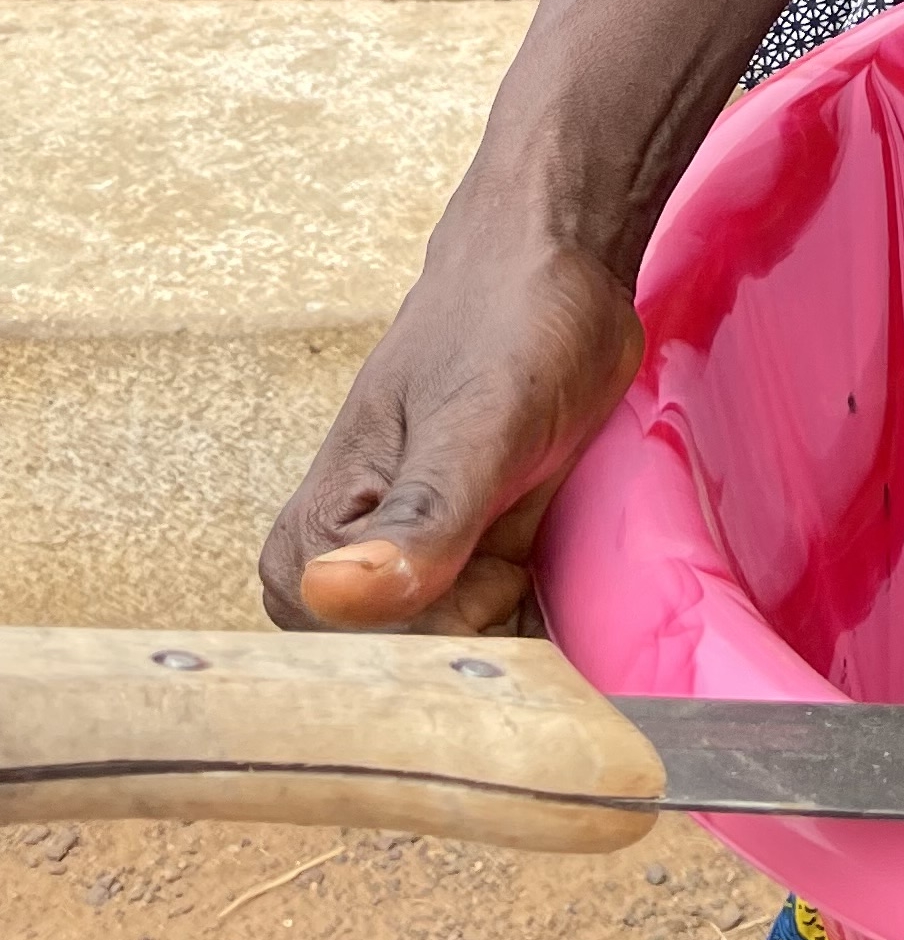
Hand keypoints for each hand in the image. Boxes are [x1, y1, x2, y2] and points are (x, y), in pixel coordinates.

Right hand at [260, 213, 645, 637]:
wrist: (558, 266)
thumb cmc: (510, 321)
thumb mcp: (479, 417)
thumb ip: (420, 515)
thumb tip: (336, 596)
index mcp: (309, 550)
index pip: (378, 663)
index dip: (455, 622)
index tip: (494, 558)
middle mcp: (339, 579)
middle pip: (424, 674)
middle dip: (489, 623)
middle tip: (514, 521)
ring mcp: (402, 581)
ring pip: (466, 664)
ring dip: (519, 621)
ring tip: (526, 522)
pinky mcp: (461, 574)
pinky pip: (496, 642)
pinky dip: (534, 622)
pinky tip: (548, 561)